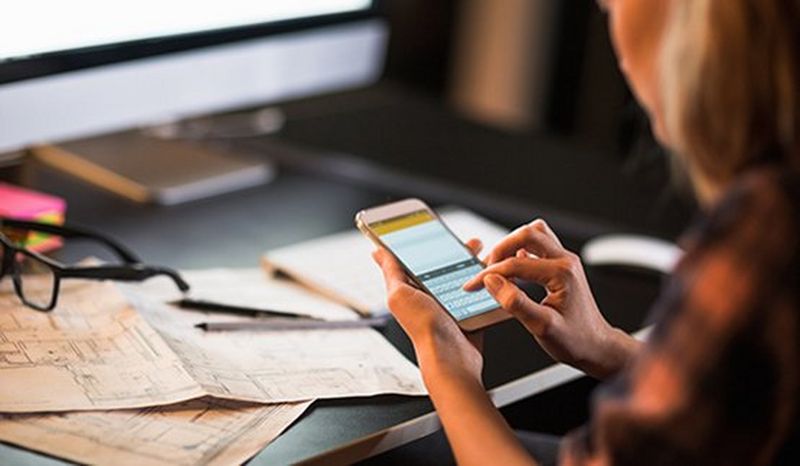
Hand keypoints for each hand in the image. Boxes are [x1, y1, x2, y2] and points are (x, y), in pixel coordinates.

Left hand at [372, 239, 484, 385]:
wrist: (451, 359)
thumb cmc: (424, 330)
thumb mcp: (400, 295)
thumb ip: (391, 272)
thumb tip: (378, 252)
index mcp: (411, 289)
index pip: (416, 259)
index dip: (423, 243)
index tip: (432, 227)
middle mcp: (430, 296)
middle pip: (444, 264)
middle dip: (455, 250)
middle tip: (465, 241)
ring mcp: (451, 303)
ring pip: (463, 275)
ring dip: (473, 263)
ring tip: (481, 254)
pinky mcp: (469, 311)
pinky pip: (478, 292)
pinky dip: (485, 282)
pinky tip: (491, 273)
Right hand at [463, 219, 637, 378]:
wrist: (597, 347)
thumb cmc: (575, 341)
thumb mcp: (541, 327)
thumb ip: (514, 303)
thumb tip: (492, 282)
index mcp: (562, 273)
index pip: (516, 263)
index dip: (488, 273)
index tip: (472, 285)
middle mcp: (566, 261)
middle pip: (527, 233)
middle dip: (500, 249)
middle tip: (485, 269)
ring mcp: (566, 261)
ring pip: (535, 234)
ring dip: (512, 244)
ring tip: (498, 265)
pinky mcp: (563, 266)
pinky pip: (540, 245)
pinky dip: (521, 250)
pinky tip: (513, 268)